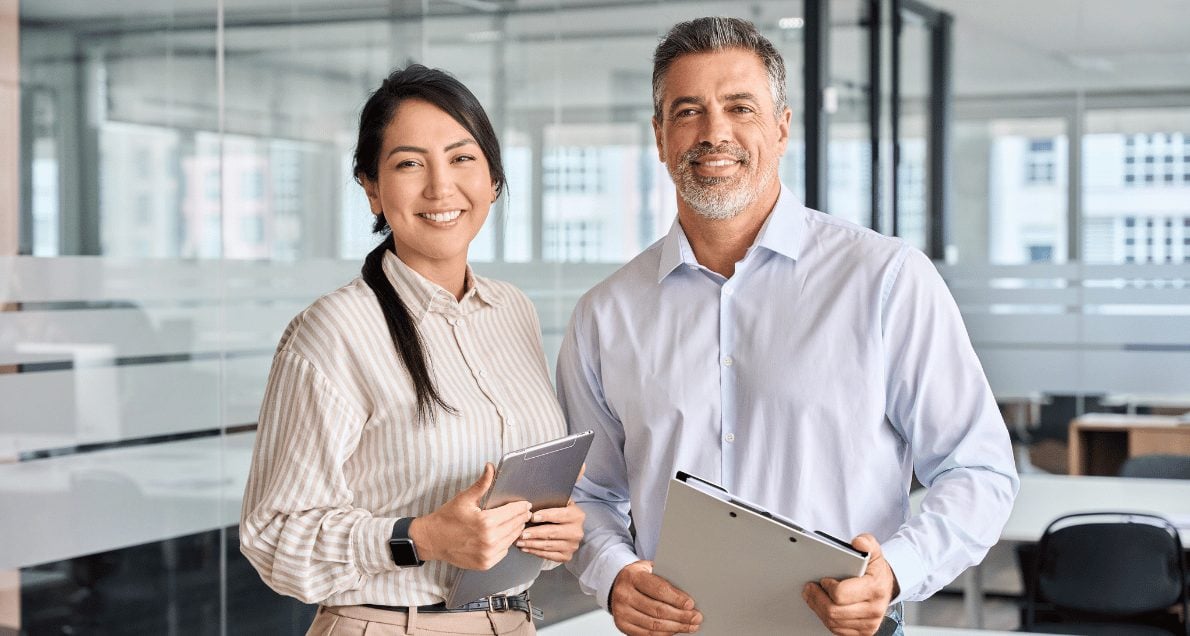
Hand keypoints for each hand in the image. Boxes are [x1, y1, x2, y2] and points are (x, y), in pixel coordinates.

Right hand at [410, 463, 531, 570]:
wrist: (432, 540)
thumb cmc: (447, 518)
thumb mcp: (464, 498)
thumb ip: (482, 484)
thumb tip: (491, 467)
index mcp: (486, 522)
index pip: (513, 512)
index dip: (521, 507)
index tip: (526, 504)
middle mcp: (490, 540)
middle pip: (515, 525)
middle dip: (521, 517)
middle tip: (525, 512)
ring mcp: (488, 554)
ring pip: (512, 539)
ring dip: (516, 530)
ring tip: (517, 522)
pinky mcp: (486, 563)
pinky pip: (504, 551)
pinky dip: (506, 543)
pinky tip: (504, 535)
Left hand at [515, 464, 586, 562]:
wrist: (565, 530)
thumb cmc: (558, 510)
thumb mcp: (562, 497)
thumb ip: (571, 479)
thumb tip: (582, 465)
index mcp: (577, 515)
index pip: (560, 515)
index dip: (546, 515)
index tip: (532, 515)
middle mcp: (577, 531)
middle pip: (552, 532)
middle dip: (534, 532)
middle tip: (520, 531)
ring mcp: (572, 545)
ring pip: (548, 545)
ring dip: (531, 543)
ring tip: (518, 540)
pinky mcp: (566, 556)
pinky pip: (548, 556)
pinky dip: (535, 552)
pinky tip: (525, 548)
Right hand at [609, 560, 701, 634]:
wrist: (618, 584)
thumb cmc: (640, 576)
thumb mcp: (650, 569)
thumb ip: (665, 578)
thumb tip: (687, 595)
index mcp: (632, 576)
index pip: (659, 589)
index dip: (677, 599)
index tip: (691, 604)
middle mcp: (624, 594)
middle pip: (657, 610)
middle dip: (681, 616)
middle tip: (696, 617)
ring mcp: (621, 611)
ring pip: (653, 624)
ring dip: (675, 627)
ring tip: (690, 626)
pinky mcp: (622, 624)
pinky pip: (646, 634)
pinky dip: (664, 634)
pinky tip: (675, 630)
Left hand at [802, 534, 898, 635]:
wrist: (886, 586)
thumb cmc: (876, 571)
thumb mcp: (874, 552)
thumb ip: (866, 543)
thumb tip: (859, 542)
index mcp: (874, 588)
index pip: (841, 594)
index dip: (827, 587)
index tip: (823, 580)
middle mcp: (873, 609)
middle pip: (834, 611)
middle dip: (816, 599)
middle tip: (809, 588)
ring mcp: (869, 623)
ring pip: (834, 623)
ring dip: (819, 609)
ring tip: (813, 597)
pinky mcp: (864, 632)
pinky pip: (838, 631)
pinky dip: (827, 620)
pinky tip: (823, 608)